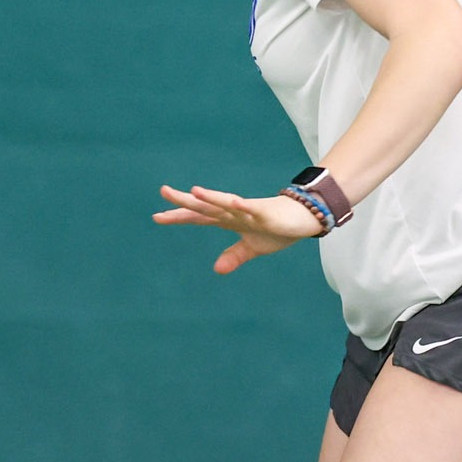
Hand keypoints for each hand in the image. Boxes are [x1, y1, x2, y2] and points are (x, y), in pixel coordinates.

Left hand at [153, 184, 324, 273]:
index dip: (178, 217)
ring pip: (226, 204)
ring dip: (211, 198)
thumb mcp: (253, 248)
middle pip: (206, 207)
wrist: (305, 219)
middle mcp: (234, 212)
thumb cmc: (278, 229)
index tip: (156, 216)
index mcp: (228, 220)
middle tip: (163, 191)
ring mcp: (249, 211)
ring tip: (193, 192)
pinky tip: (233, 202)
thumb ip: (234, 256)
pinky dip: (243, 205)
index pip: (198, 217)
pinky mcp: (266, 212)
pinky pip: (253, 209)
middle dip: (185, 201)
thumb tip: (217, 269)